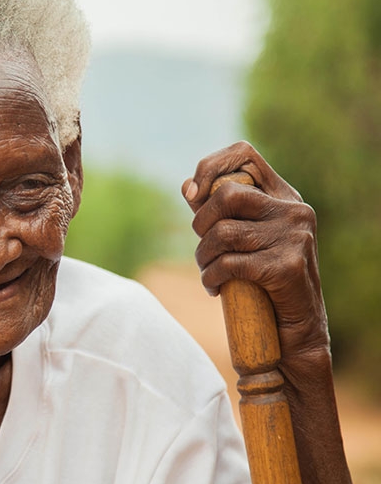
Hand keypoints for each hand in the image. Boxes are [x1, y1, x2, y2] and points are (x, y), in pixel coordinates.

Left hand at [181, 141, 327, 358]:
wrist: (296, 329)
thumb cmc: (262, 280)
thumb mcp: (244, 238)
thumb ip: (219, 212)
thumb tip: (187, 187)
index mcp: (284, 197)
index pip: (244, 154)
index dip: (210, 166)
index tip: (192, 194)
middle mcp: (294, 211)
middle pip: (227, 195)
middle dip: (201, 224)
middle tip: (203, 248)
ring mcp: (295, 237)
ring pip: (223, 233)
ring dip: (202, 257)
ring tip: (207, 271)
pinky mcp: (288, 266)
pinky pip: (230, 263)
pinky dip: (211, 278)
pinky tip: (215, 289)